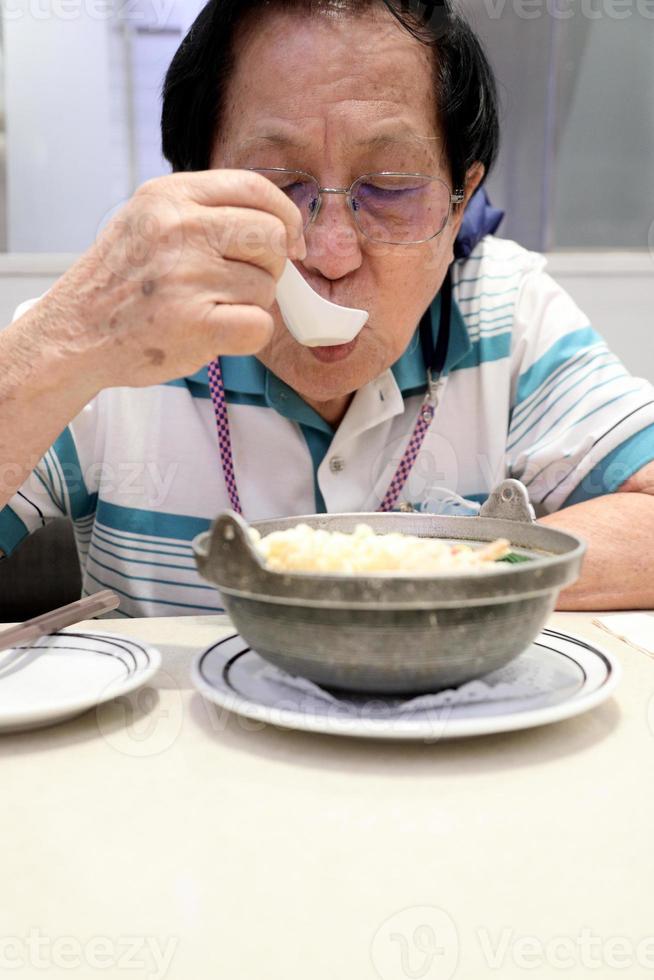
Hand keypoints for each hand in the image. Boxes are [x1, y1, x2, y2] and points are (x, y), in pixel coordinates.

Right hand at [24, 169, 305, 392]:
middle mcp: (179, 228)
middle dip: (270, 265)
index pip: (256, 189)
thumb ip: (203, 212)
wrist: (74, 333)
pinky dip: (249, 335)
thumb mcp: (149, 221)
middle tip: (242, 283)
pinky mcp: (194, 323)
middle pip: (271, 237)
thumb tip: (277, 224)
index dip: (286, 218)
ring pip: (266, 286)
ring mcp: (186, 276)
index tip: (289, 242)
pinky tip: (219, 333)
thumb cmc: (119, 282)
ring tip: (210, 308)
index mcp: (170, 195)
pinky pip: (259, 325)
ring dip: (250, 304)